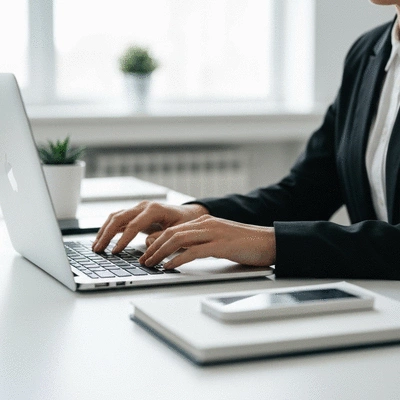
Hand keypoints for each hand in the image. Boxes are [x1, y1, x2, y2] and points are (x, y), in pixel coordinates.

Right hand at [92, 201, 208, 252]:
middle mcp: (143, 206)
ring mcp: (138, 208)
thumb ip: (162, 237)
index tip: (115, 251)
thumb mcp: (179, 231)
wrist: (189, 214)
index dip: (123, 239)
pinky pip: (118, 219)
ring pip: (115, 217)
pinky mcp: (135, 214)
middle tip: (98, 250)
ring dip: (104, 231)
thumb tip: (147, 243)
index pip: (134, 224)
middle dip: (107, 234)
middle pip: (119, 217)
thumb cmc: (185, 222)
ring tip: (96, 246)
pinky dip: (109, 228)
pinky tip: (102, 239)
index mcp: (154, 209)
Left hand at [138, 215, 275, 268]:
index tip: (147, 252)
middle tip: (143, 260)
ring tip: (151, 264)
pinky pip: (193, 252)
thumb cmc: (246, 243)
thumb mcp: (219, 239)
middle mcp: (206, 224)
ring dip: (161, 253)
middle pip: (171, 233)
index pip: (173, 229)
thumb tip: (183, 254)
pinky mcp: (221, 245)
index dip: (157, 241)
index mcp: (204, 221)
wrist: (269, 241)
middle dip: (154, 247)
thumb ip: (202, 242)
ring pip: (178, 240)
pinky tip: (169, 267)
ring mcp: (213, 233)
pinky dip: (178, 259)